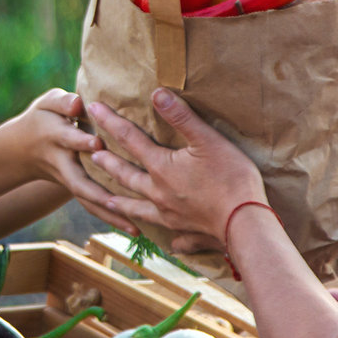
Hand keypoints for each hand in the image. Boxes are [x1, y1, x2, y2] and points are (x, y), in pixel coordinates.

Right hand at [0, 89, 133, 231]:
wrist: (22, 149)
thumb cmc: (42, 118)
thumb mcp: (46, 103)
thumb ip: (62, 102)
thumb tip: (78, 104)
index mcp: (54, 137)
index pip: (68, 139)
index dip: (80, 141)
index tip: (98, 142)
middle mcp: (62, 162)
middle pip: (78, 181)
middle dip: (97, 192)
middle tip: (118, 201)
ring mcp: (69, 179)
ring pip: (87, 199)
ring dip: (110, 215)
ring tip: (135, 228)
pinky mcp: (77, 189)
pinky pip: (93, 206)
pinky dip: (111, 218)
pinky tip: (134, 229)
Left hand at [86, 89, 264, 251]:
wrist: (244, 223)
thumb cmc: (231, 178)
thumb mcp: (208, 140)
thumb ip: (181, 117)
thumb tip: (157, 93)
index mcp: (161, 167)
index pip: (129, 139)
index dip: (110, 121)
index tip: (93, 109)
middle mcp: (157, 192)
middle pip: (126, 175)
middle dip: (108, 163)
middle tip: (93, 155)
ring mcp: (168, 214)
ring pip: (137, 207)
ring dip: (120, 202)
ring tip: (106, 200)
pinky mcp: (184, 231)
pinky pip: (169, 235)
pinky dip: (165, 236)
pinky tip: (168, 243)